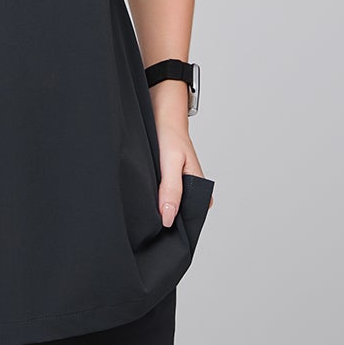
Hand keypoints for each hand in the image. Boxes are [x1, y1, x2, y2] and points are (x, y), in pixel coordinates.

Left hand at [153, 90, 211, 228]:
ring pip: (166, 207)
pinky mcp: (166, 183)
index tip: (156, 228)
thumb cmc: (170, 136)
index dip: (173, 227)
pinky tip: (143, 194)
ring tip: (144, 201)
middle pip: (176, 214)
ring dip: (155, 206)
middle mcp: (191, 191)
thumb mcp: (171, 163)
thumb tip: (168, 219)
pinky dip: (150, 198)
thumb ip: (171, 190)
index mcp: (200, 189)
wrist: (161, 115)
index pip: (189, 221)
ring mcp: (178, 187)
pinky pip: (158, 197)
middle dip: (162, 216)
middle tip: (147, 214)